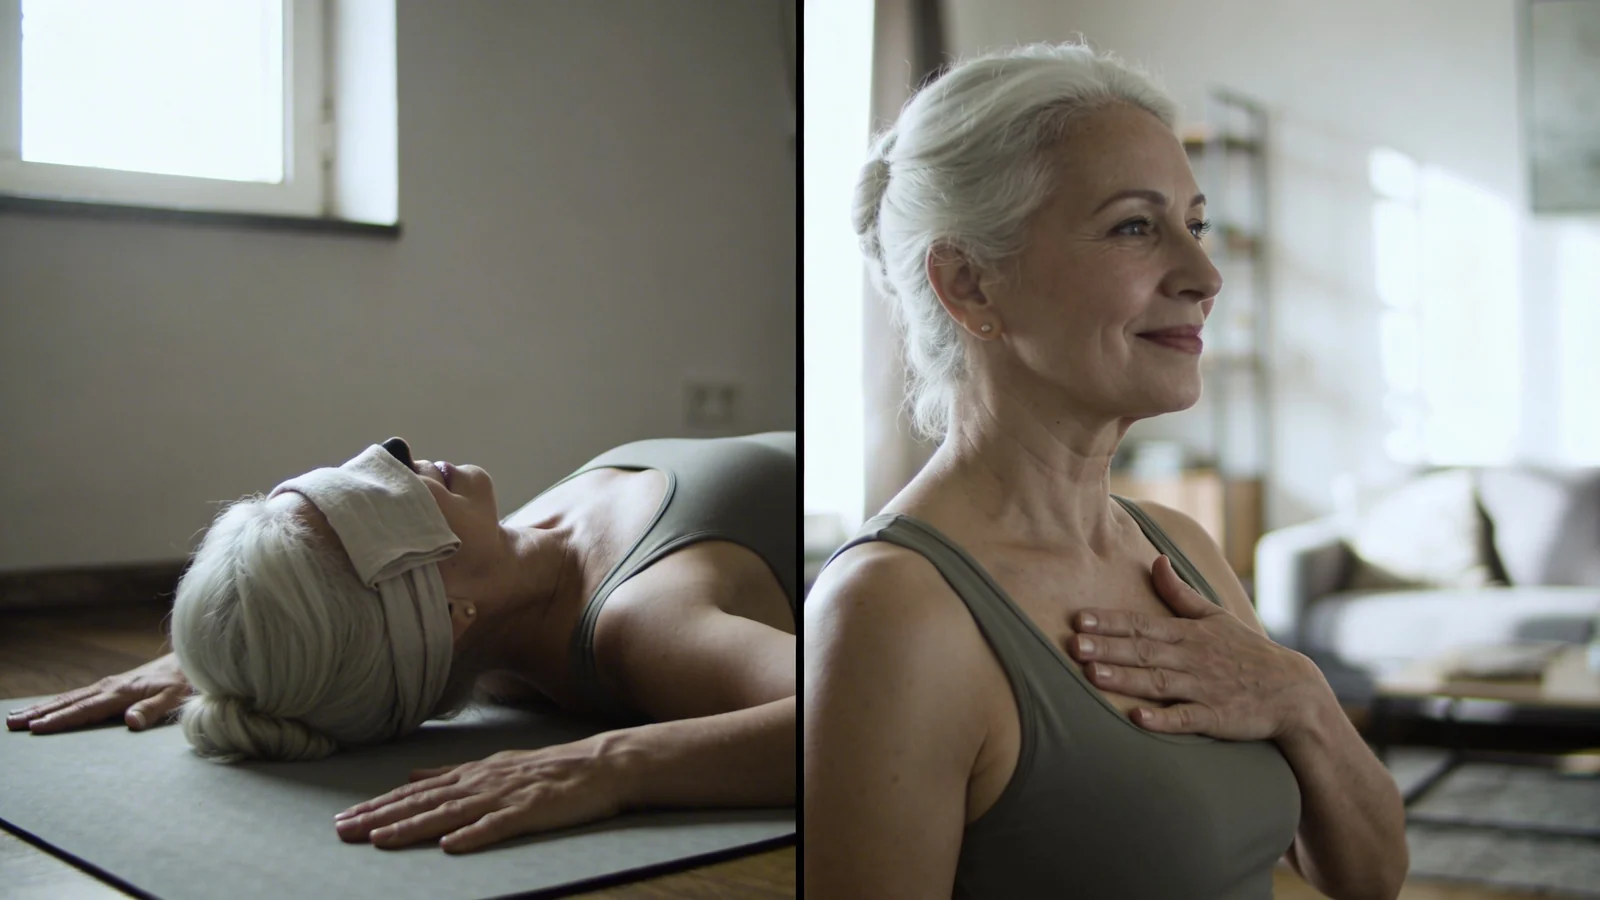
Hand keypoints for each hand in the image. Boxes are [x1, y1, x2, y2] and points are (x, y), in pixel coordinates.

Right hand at [6, 652, 191, 733]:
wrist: (193, 660)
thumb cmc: (186, 682)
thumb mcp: (175, 698)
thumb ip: (153, 709)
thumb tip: (130, 722)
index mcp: (121, 693)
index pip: (85, 709)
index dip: (61, 720)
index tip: (36, 728)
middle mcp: (110, 687)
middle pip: (69, 702)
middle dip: (40, 713)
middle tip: (12, 722)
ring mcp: (110, 685)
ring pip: (70, 697)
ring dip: (44, 707)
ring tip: (17, 715)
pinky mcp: (114, 686)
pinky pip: (79, 695)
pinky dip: (60, 702)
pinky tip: (49, 707)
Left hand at [334, 735, 634, 853]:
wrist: (600, 765)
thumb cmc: (548, 769)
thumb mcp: (495, 765)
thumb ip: (452, 774)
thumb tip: (412, 776)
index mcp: (472, 774)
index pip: (416, 792)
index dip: (379, 806)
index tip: (345, 820)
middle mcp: (481, 783)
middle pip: (423, 803)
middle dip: (381, 817)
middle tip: (344, 832)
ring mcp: (505, 796)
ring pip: (450, 814)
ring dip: (413, 827)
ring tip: (380, 840)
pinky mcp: (530, 811)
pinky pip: (498, 826)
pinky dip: (473, 836)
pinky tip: (450, 846)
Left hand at [1068, 555, 1322, 741]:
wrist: (1292, 690)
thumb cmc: (1247, 651)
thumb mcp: (1215, 616)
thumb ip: (1180, 593)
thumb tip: (1156, 560)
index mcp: (1188, 634)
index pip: (1142, 624)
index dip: (1110, 622)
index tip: (1079, 619)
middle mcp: (1192, 658)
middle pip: (1144, 651)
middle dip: (1108, 647)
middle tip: (1073, 644)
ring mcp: (1204, 688)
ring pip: (1158, 683)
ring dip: (1125, 679)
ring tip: (1092, 675)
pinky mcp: (1217, 717)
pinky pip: (1187, 719)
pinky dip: (1164, 719)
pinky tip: (1138, 718)